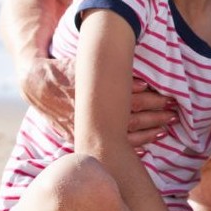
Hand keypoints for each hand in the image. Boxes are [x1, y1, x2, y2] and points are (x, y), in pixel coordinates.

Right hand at [20, 57, 173, 147]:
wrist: (37, 86)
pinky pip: (111, 146)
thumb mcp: (83, 64)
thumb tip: (142, 82)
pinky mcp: (81, 138)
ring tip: (167, 127)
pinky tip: (150, 142)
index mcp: (93, 96)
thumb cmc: (66, 70)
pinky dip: (132, 144)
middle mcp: (90, 116)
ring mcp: (86, 130)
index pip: (127, 101)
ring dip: (148, 132)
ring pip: (123, 136)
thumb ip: (108, 71)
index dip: (150, 100)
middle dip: (154, 117)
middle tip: (174, 113)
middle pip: (130, 120)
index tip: (168, 98)